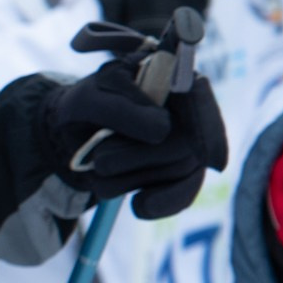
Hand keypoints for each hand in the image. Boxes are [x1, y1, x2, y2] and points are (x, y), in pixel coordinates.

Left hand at [46, 35, 228, 219]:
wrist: (71, 135)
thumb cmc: (84, 108)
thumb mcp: (87, 101)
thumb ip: (119, 109)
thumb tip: (164, 129)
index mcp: (168, 76)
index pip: (200, 95)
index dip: (206, 125)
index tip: (210, 160)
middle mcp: (186, 110)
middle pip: (185, 144)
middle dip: (138, 159)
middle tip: (100, 161)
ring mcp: (186, 143)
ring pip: (178, 171)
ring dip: (131, 178)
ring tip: (100, 167)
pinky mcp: (178, 173)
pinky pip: (182, 195)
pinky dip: (159, 204)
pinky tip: (138, 206)